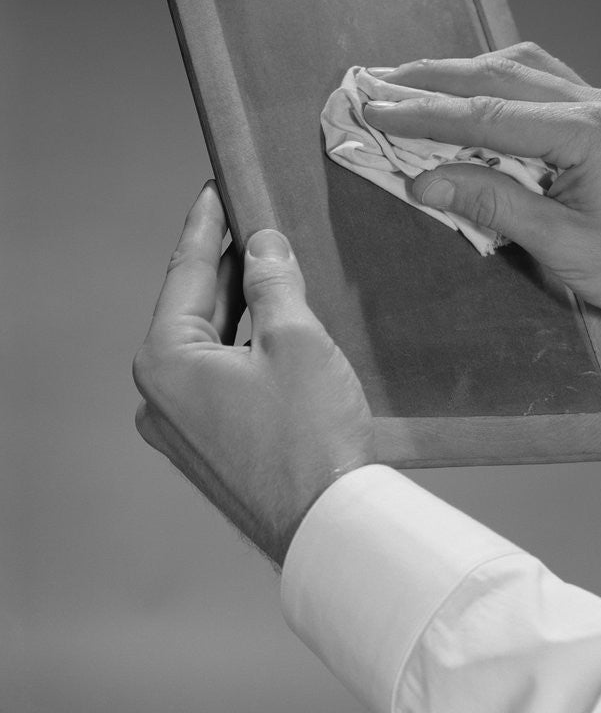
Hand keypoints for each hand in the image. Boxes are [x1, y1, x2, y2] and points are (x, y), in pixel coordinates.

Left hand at [133, 182, 373, 566]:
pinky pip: (219, 377)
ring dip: (239, 306)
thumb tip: (264, 245)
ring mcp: (181, 427)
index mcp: (166, 361)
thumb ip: (273, 281)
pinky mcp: (208, 446)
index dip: (206, 225)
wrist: (328, 524)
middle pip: (194, 309)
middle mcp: (160, 396)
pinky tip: (272, 325)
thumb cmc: (309, 436)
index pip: (186, 272)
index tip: (216, 188)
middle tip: (252, 219)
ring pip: (209, 345)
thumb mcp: (295, 338)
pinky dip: (243, 345)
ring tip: (269, 265)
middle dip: (227, 265)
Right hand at [364, 43, 600, 377]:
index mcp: (586, 133)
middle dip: (433, 78)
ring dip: (464, 71)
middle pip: (499, 74)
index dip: (424, 112)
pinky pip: (543, 79)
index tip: (375, 107)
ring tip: (414, 80)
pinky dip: (498, 78)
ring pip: (521, 67)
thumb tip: (423, 180)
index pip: (486, 114)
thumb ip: (491, 203)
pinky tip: (474, 89)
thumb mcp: (560, 244)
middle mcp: (595, 104)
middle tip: (378, 80)